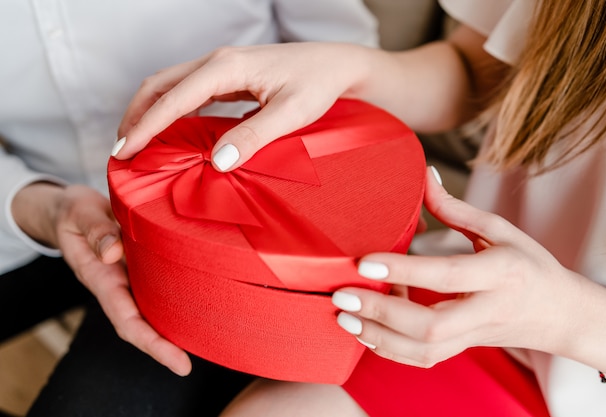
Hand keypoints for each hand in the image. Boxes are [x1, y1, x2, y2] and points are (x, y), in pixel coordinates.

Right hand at [12, 183, 191, 375]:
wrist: (70, 210)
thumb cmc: (75, 213)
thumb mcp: (79, 214)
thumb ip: (95, 230)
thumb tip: (113, 253)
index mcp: (101, 277)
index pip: (127, 319)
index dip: (151, 343)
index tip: (177, 361)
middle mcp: (118, 284)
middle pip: (141, 324)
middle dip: (163, 347)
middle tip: (188, 364)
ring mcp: (130, 278)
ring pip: (152, 309)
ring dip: (173, 326)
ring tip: (202, 339)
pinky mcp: (141, 267)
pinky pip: (158, 288)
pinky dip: (176, 300)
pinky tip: (198, 305)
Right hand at [114, 42, 372, 170]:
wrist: (336, 65)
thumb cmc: (317, 84)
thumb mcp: (291, 114)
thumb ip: (254, 136)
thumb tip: (216, 163)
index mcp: (227, 67)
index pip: (174, 98)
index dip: (147, 126)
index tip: (125, 151)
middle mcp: (218, 61)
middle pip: (160, 84)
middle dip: (136, 115)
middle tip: (122, 150)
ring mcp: (222, 67)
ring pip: (171, 85)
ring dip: (149, 111)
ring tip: (136, 142)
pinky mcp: (229, 76)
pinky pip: (188, 91)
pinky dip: (170, 109)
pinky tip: (168, 131)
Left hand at [331, 168, 592, 367]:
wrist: (557, 313)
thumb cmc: (528, 265)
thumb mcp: (500, 230)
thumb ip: (456, 208)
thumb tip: (423, 176)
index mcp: (501, 273)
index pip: (446, 274)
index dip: (402, 270)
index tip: (364, 262)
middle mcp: (487, 310)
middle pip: (431, 325)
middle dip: (380, 314)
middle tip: (342, 296)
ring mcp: (474, 336)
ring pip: (423, 351)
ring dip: (378, 337)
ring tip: (344, 317)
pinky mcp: (463, 350)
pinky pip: (423, 359)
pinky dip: (390, 350)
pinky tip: (365, 331)